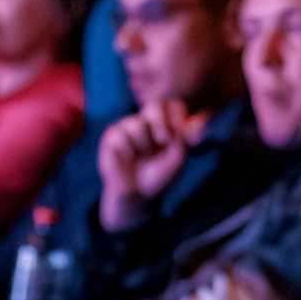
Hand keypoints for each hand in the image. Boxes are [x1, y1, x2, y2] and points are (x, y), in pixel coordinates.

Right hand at [96, 99, 197, 228]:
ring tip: (143, 156)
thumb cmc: (158, 175)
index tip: (182, 132)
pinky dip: (129, 150)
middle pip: (155, 105)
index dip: (178, 115)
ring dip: (145, 144)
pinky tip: (129, 158)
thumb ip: (182, 137)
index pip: (173, 106)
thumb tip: (189, 120)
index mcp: (164, 123)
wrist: (138, 194)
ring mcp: (127, 126)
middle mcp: (146, 120)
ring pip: (138, 123)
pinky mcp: (111, 135)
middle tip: (164, 141)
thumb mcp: (176, 157)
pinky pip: (121, 135)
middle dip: (162, 123)